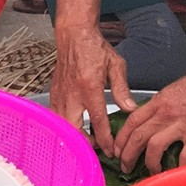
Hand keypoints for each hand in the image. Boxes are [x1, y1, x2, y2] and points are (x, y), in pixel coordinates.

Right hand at [51, 22, 135, 154]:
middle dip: (86, 144)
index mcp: (90, 87)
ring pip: (62, 126)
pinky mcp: (54, 94)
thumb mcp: (115, 65)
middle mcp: (72, 94)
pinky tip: (75, 128)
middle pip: (74, 129)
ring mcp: (61, 94)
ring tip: (88, 140)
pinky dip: (65, 126)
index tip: (111, 150)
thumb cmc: (94, 47)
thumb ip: (122, 89)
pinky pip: (56, 117)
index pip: (98, 121)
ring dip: (74, 136)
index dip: (105, 140)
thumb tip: (130, 108)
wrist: (73, 34)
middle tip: (99, 147)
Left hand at [113, 61, 185, 173]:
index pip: (132, 121)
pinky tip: (179, 172)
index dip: (121, 138)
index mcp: (160, 100)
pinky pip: (184, 156)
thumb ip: (165, 104)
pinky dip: (179, 168)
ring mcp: (182, 123)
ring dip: (150, 164)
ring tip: (152, 171)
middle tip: (127, 166)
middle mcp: (167, 112)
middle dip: (128, 155)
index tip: (118, 149)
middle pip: (138, 137)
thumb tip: (157, 118)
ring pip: (154, 147)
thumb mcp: (178, 89)